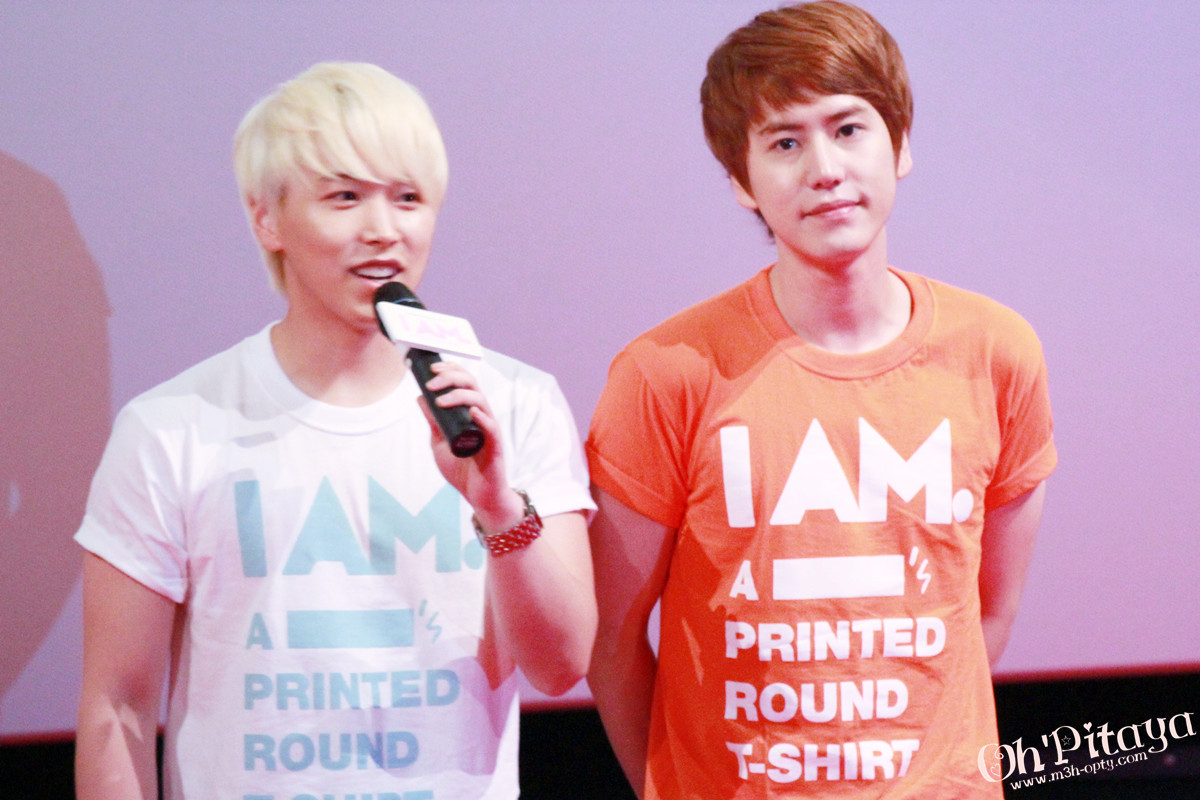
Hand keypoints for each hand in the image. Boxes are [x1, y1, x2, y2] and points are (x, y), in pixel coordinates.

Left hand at [416, 360, 523, 528]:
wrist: (478, 495)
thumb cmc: (462, 469)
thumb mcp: (440, 441)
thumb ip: (433, 421)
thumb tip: (420, 398)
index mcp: (470, 412)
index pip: (464, 382)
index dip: (451, 370)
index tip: (432, 368)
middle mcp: (482, 416)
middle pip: (472, 385)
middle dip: (452, 377)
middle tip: (432, 382)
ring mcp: (490, 429)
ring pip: (480, 401)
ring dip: (459, 395)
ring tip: (439, 399)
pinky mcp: (496, 445)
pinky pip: (492, 427)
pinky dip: (482, 417)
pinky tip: (471, 412)